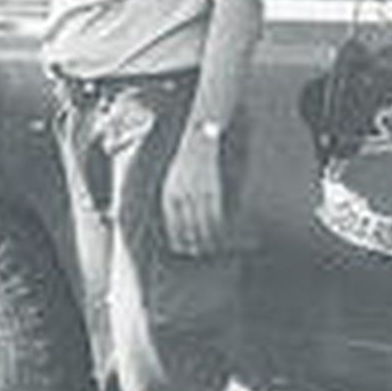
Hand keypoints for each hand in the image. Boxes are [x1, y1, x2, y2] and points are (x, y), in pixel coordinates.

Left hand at [161, 135, 223, 256]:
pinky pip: (216, 213)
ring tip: (210, 249)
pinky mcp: (213, 188)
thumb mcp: (173, 179)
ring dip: (207, 238)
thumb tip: (178, 216)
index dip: (178, 239)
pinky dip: (219, 226)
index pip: (172, 224)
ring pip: (202, 223)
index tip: (183, 249)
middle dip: (193, 243)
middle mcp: (181, 195)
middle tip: (199, 253)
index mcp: (169, 193)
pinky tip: (222, 233)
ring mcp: (197, 192)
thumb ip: (174, 197)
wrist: (199, 137)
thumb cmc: (187, 159)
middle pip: (187, 227)